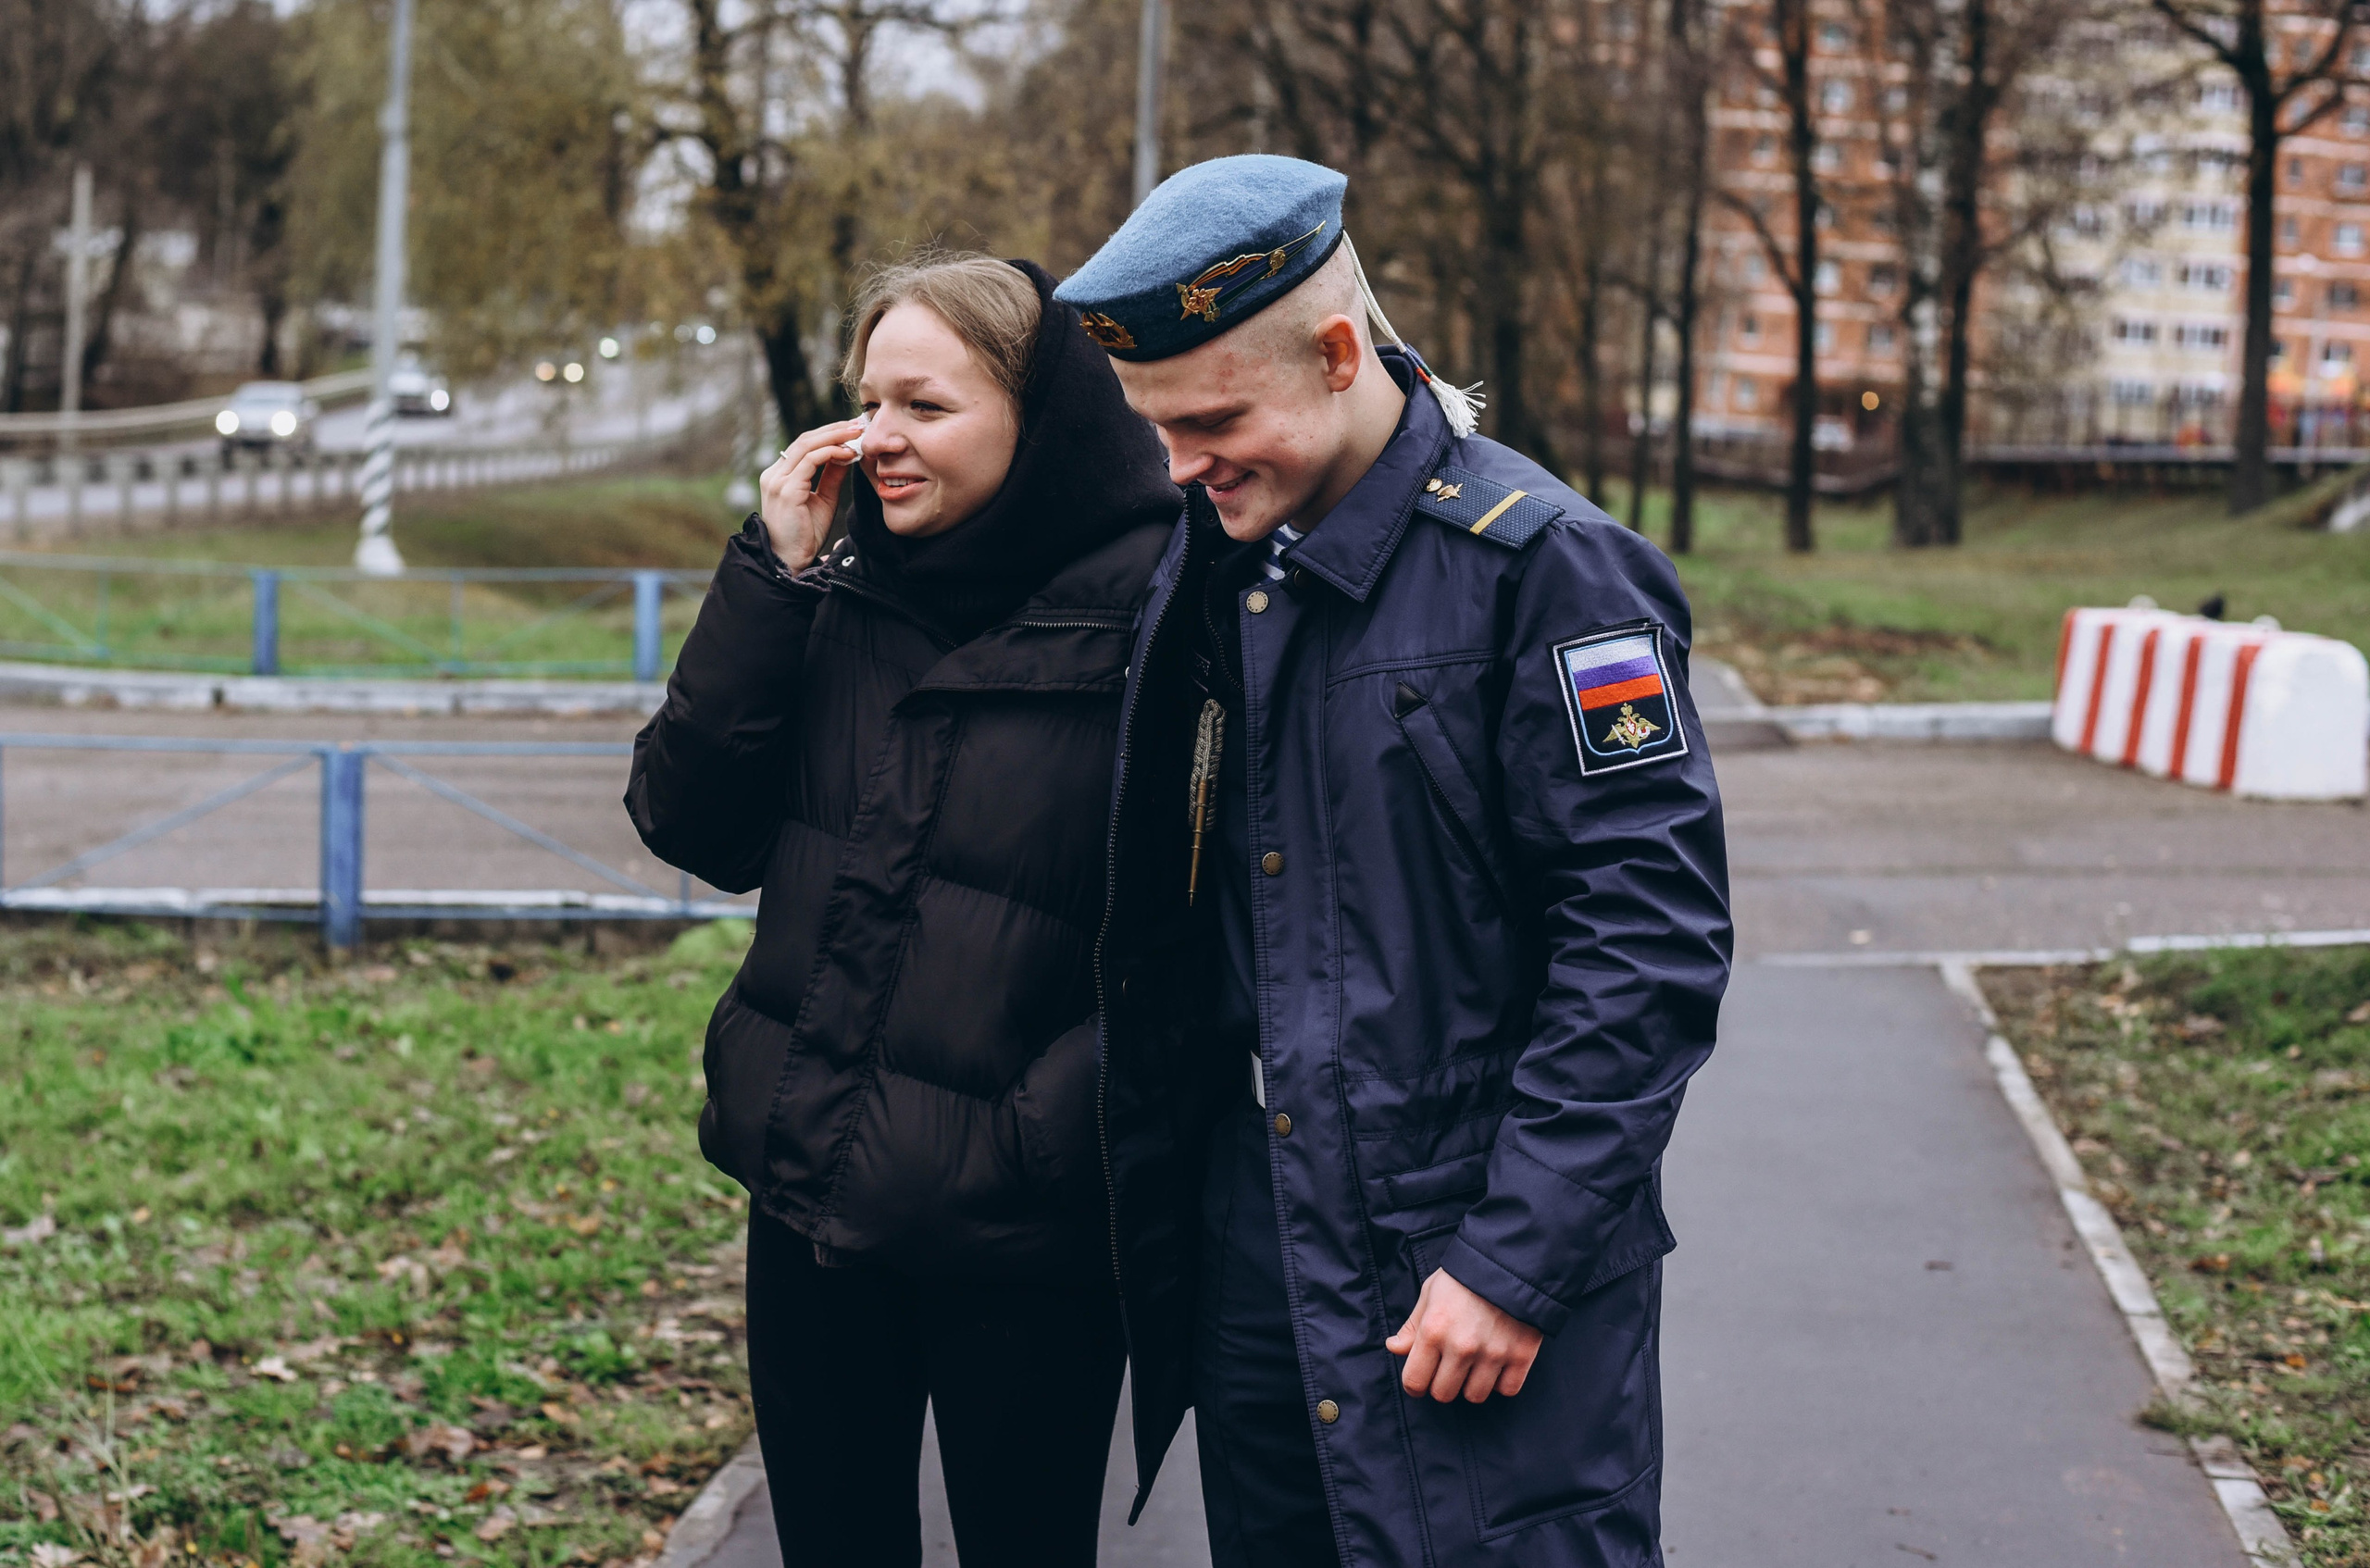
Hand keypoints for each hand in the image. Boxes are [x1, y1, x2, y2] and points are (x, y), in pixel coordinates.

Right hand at [757, 418, 866, 572]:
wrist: (791, 561)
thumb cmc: (805, 535)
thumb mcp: (823, 500)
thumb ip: (832, 476)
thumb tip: (847, 454)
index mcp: (779, 476)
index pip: (804, 445)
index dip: (828, 434)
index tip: (852, 430)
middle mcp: (774, 474)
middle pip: (805, 440)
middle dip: (834, 429)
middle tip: (858, 425)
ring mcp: (777, 481)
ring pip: (807, 445)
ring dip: (835, 436)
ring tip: (856, 434)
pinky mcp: (786, 490)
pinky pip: (810, 461)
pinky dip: (831, 452)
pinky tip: (848, 453)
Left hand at [1385, 1267, 1543, 1402]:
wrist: (1512, 1260)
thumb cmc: (1465, 1276)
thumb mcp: (1430, 1292)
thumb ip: (1412, 1326)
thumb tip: (1394, 1348)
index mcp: (1434, 1330)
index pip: (1415, 1381)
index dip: (1414, 1385)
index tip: (1420, 1381)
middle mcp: (1462, 1346)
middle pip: (1444, 1394)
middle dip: (1442, 1384)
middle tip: (1449, 1368)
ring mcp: (1493, 1353)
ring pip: (1475, 1396)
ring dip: (1472, 1384)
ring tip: (1474, 1364)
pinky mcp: (1521, 1355)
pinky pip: (1507, 1390)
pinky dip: (1502, 1381)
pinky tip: (1497, 1364)